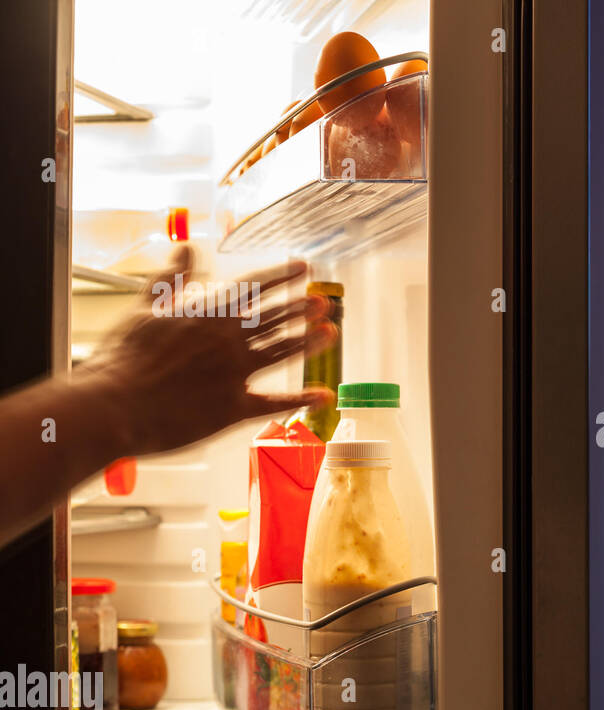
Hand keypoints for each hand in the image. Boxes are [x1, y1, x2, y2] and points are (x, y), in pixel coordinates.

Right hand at [76, 246, 338, 455]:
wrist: (113, 406)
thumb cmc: (123, 359)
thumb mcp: (145, 308)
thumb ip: (172, 278)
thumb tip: (186, 247)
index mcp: (208, 314)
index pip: (254, 288)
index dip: (281, 276)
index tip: (303, 266)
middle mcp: (228, 341)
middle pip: (275, 319)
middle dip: (302, 308)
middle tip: (325, 300)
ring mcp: (235, 375)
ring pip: (282, 352)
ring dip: (309, 341)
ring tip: (331, 331)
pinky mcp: (234, 408)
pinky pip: (274, 403)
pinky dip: (301, 400)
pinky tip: (323, 395)